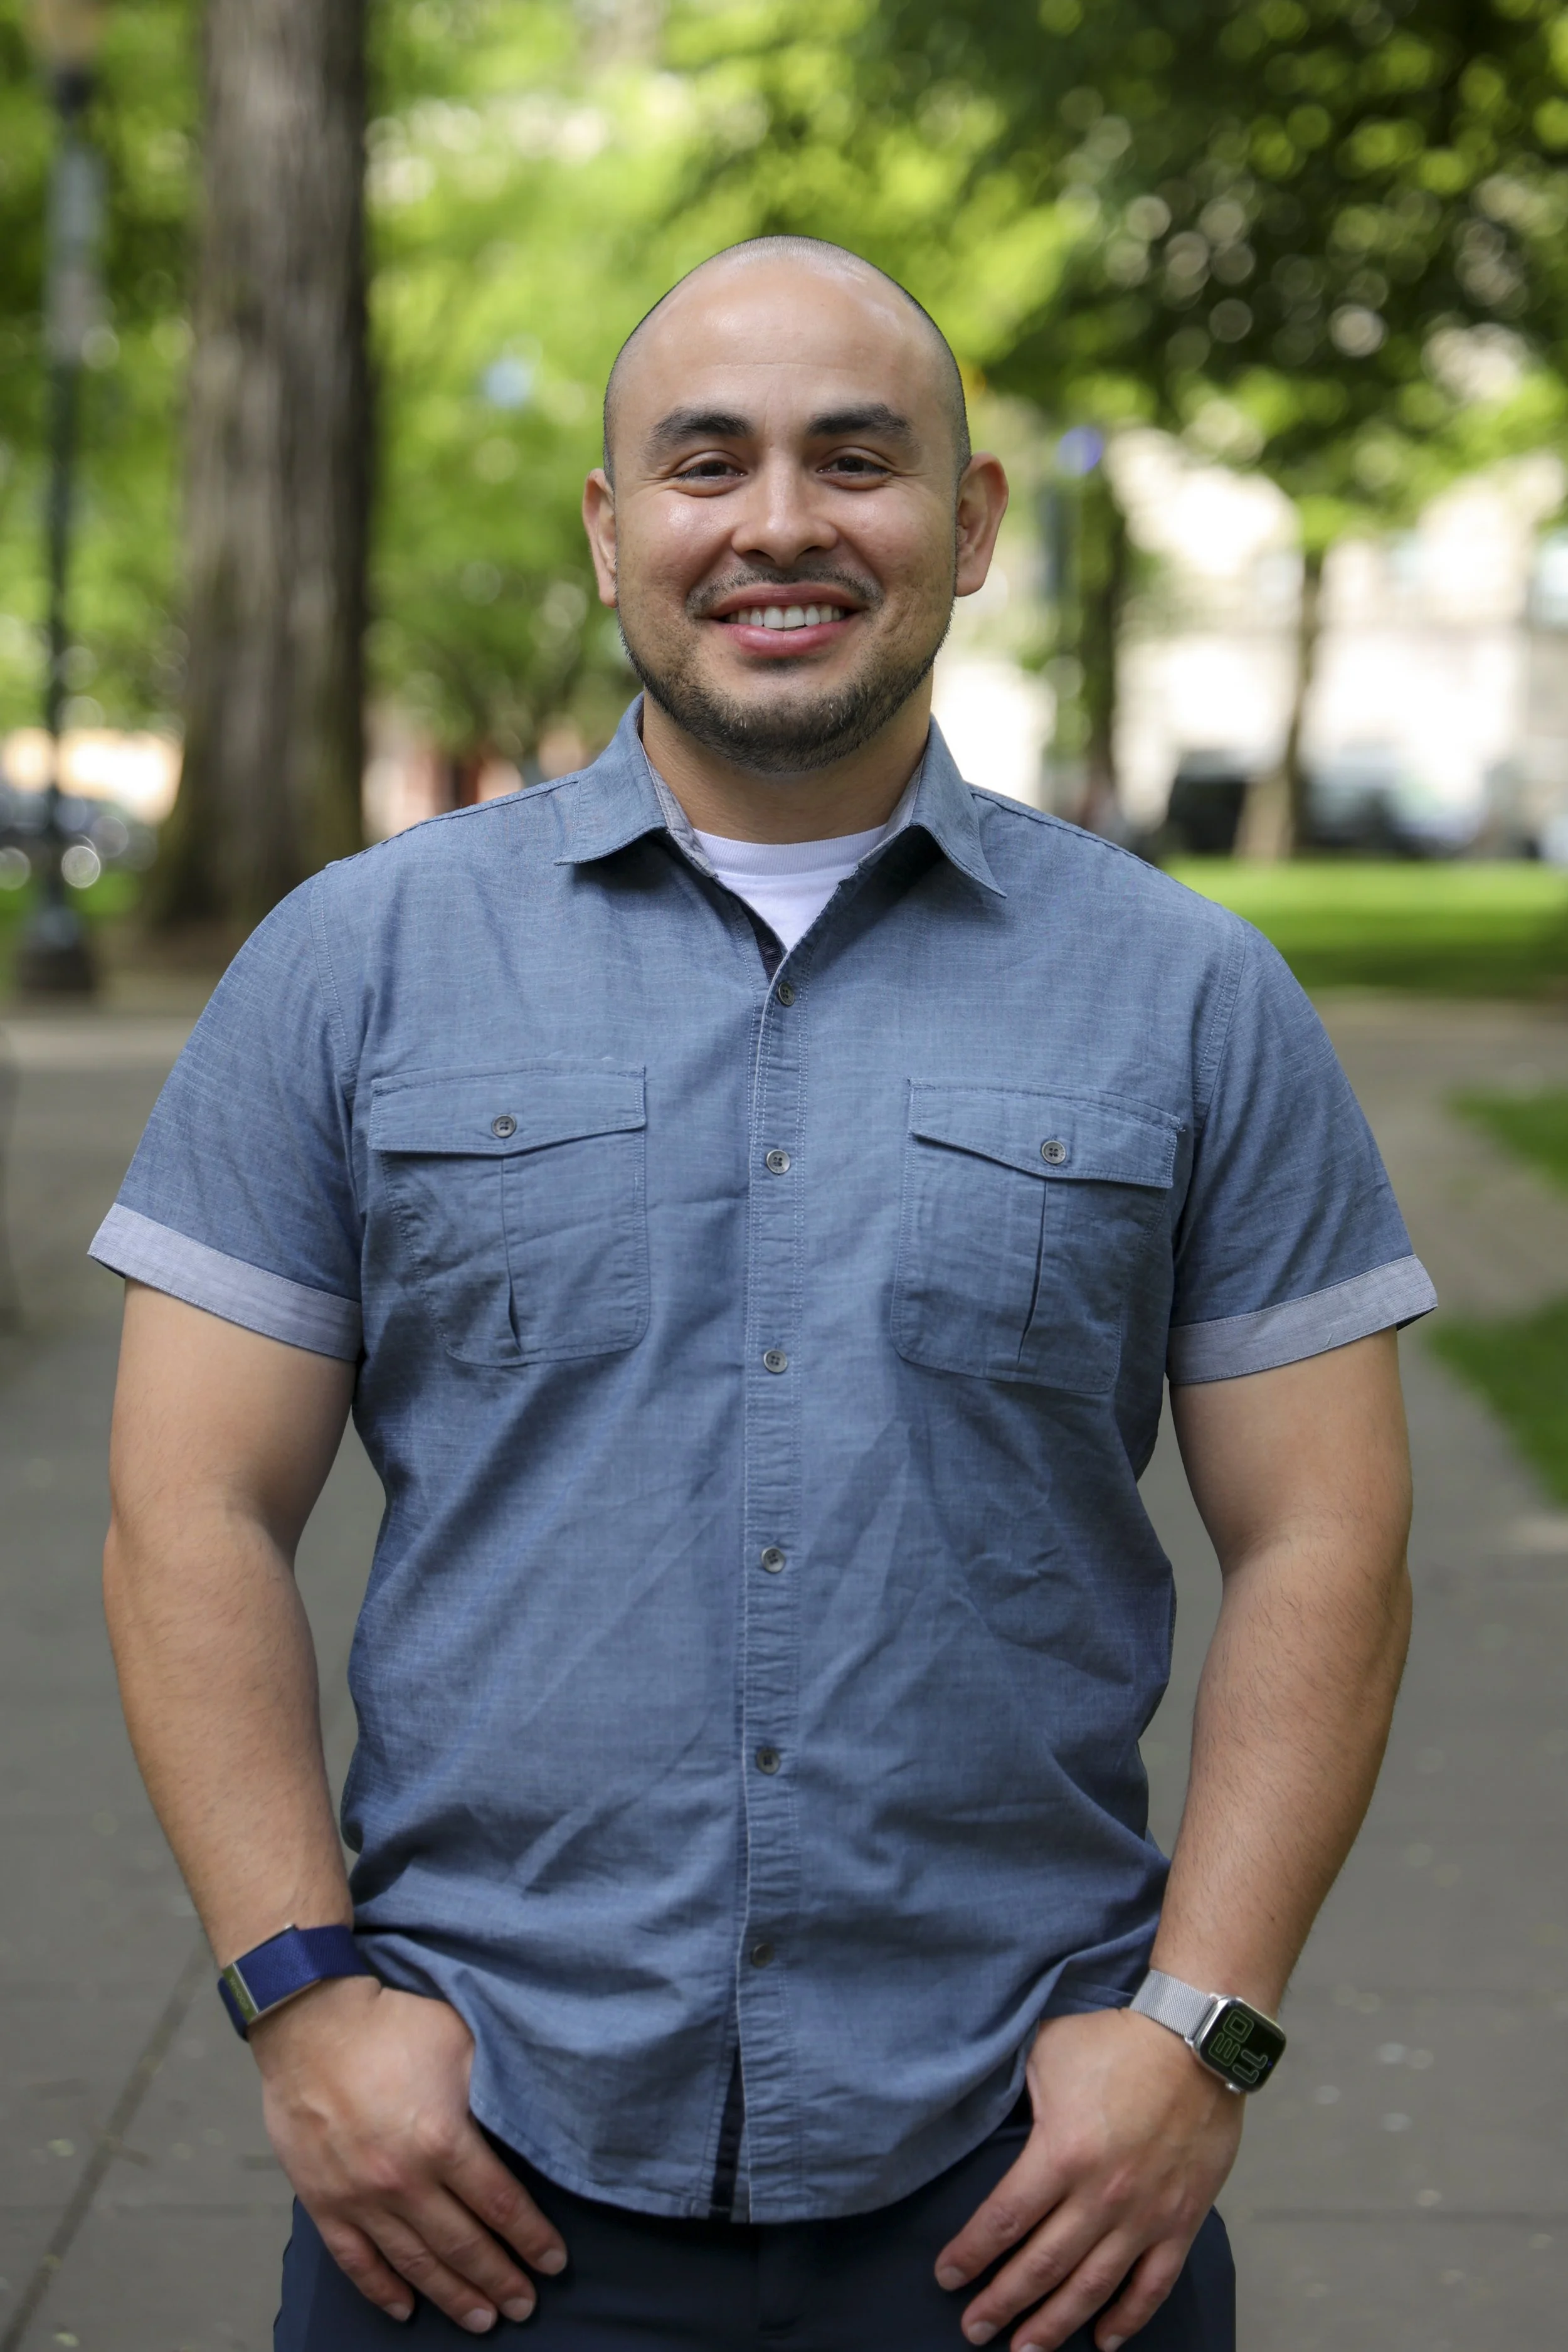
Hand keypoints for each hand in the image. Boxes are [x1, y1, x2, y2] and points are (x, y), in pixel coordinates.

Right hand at [251, 1975, 566, 2332]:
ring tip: (482, 2320)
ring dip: (452, 2296)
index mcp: (443, 2139)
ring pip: (414, 2263)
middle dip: (500, 2280)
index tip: (554, 2263)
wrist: (311, 2021)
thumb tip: (530, 2120)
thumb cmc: (390, 2025)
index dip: (531, 2238)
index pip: (501, 2204)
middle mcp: (403, 2179)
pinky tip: (405, 2309)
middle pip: (463, 2245)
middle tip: (525, 2307)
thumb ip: (492, 2090)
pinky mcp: (324, 2201)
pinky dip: (381, 2290)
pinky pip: (355, 2261)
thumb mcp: (460, 2043)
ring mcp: (359, 2197)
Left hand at [933, 2009, 1243, 2351]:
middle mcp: (1101, 2196)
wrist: (1195, 2044)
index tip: (947, 2277)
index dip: (971, 2255)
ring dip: (1054, 2324)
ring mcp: (1144, 2215)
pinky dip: (1128, 2319)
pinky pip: (1152, 2285)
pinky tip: (1104, 2340)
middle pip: (1041, 2266)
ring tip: (1023, 2350)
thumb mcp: (1047, 2052)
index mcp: (1062, 2153)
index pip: (1004, 2220)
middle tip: (973, 2329)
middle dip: (1001, 2303)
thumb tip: (978, 2108)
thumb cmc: (1115, 2044)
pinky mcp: (1181, 2222)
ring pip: (1092, 2288)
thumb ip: (1015, 2092)